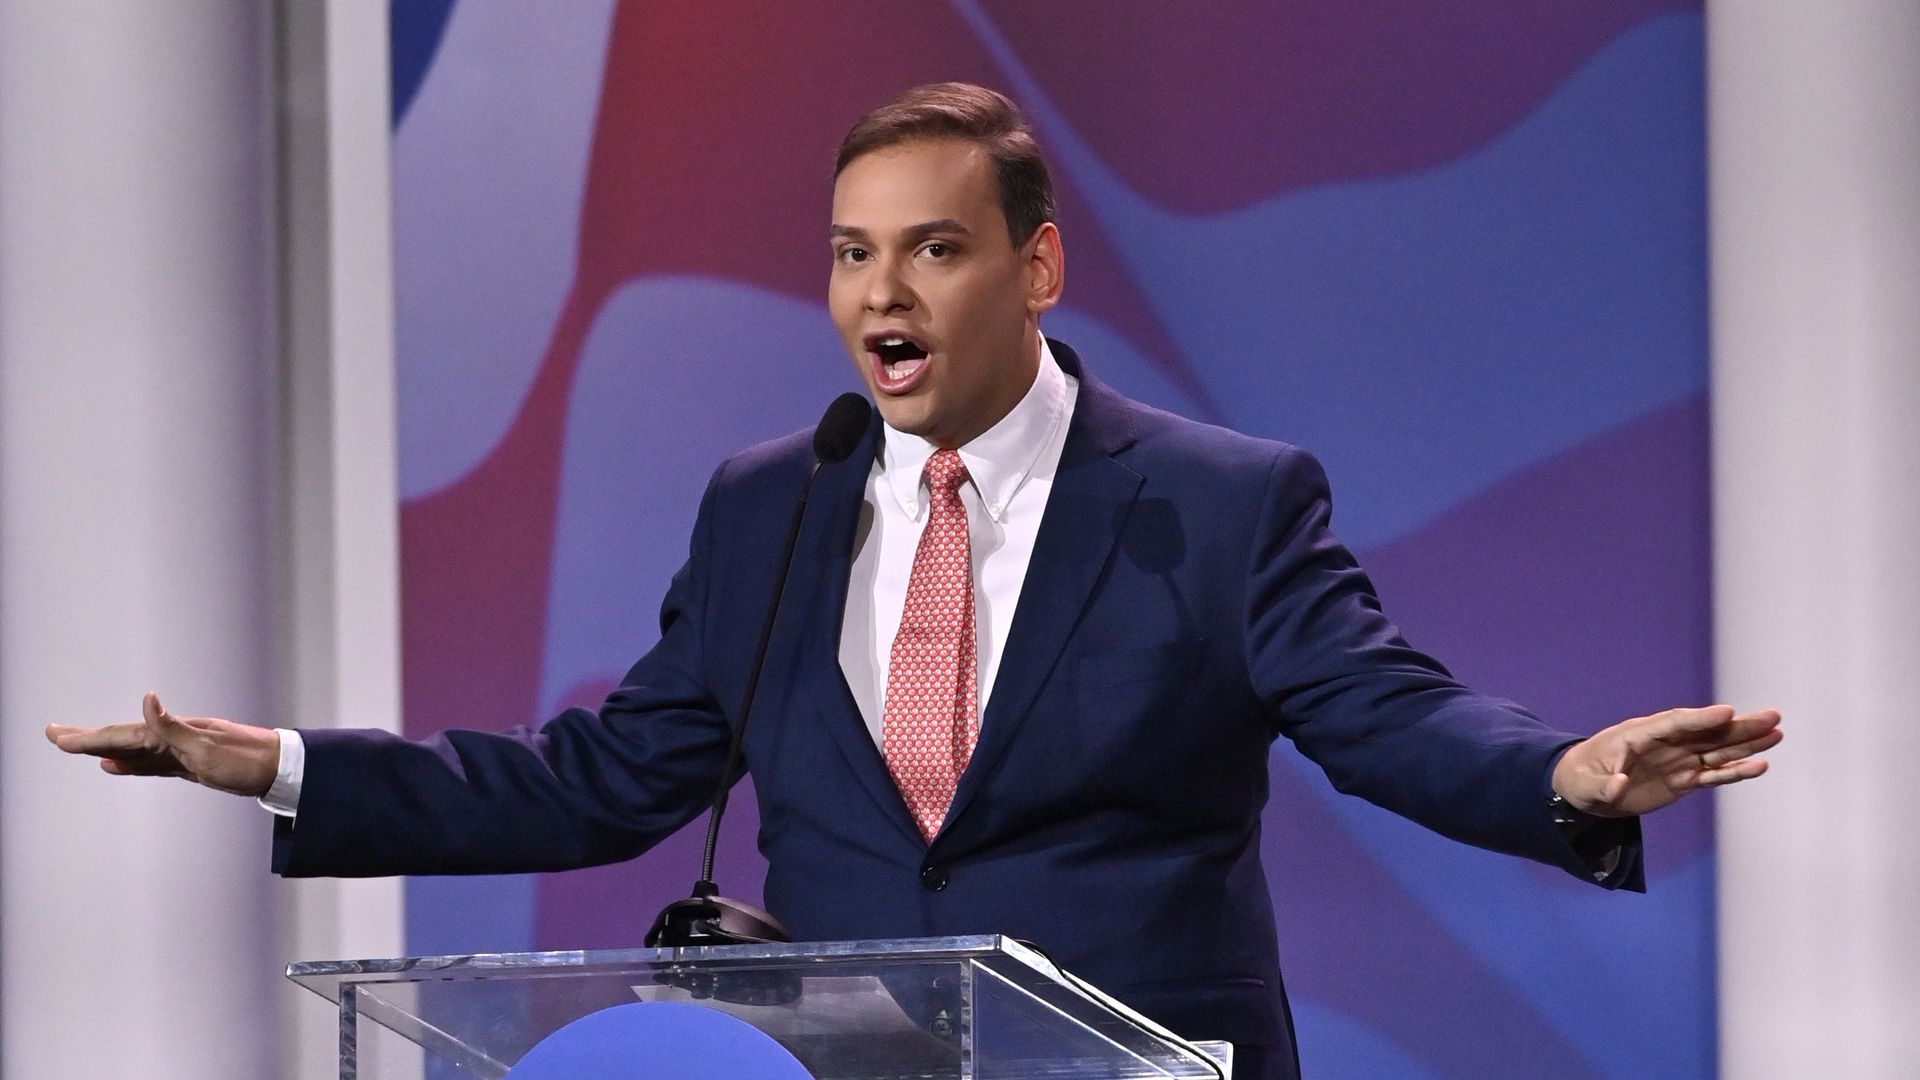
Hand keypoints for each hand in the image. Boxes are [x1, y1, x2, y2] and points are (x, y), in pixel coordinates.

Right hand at [46, 692, 279, 797]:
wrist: (281, 768)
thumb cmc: (247, 759)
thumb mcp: (207, 747)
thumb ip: (172, 727)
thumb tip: (147, 697)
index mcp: (172, 733)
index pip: (121, 735)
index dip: (87, 737)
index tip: (55, 736)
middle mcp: (173, 738)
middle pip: (121, 739)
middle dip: (86, 738)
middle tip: (52, 734)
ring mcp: (180, 751)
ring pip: (132, 751)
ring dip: (102, 749)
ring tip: (76, 747)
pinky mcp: (190, 765)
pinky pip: (150, 764)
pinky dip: (129, 764)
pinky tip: (114, 766)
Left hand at [1552, 705, 1782, 817]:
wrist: (1585, 791)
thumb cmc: (1581, 780)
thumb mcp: (1584, 785)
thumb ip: (1603, 786)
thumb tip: (1619, 784)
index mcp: (1638, 734)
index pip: (1674, 723)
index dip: (1701, 718)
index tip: (1728, 712)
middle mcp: (1664, 743)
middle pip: (1706, 732)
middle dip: (1738, 725)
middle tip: (1773, 716)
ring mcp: (1676, 760)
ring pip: (1717, 750)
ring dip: (1747, 743)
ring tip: (1777, 733)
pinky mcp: (1683, 780)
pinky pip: (1713, 774)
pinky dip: (1735, 771)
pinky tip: (1760, 765)